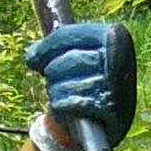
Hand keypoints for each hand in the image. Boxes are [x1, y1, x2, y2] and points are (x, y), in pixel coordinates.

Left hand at [25, 20, 136, 150]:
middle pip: (65, 61)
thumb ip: (57, 48)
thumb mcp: (79, 55)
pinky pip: (73, 103)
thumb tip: (32, 55)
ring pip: (66, 83)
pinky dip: (62, 106)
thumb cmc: (92, 79)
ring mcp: (116, 82)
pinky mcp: (111, 107)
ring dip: (56, 91)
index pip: (67, 35)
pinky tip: (64, 106)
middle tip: (56, 80)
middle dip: (53, 72)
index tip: (32, 60)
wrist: (113, 115)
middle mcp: (118, 55)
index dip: (45, 49)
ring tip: (64, 94)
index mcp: (114, 34)